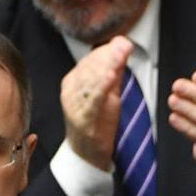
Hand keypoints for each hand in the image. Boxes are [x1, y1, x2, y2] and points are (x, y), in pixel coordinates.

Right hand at [60, 36, 131, 171]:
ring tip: (120, 53)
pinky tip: (111, 75)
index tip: (124, 42)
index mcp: (74, 81)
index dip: (107, 50)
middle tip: (125, 43)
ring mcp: (75, 104)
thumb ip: (113, 71)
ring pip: (90, 80)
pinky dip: (101, 86)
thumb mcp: (106, 92)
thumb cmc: (97, 121)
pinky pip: (92, 99)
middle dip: (108, 54)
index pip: (90, 60)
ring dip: (106, 65)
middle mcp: (71, 90)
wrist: (86, 154)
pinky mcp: (83, 118)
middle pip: (89, 67)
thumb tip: (121, 45)